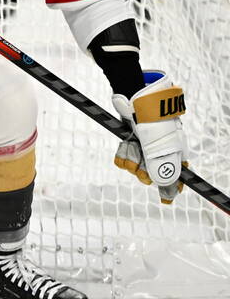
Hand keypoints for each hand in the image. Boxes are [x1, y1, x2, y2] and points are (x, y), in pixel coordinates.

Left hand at [111, 71, 186, 202]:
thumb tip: (163, 186)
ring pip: (136, 166)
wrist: (135, 99)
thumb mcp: (161, 146)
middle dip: (144, 172)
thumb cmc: (153, 121)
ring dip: (132, 161)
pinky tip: (125, 146)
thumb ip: (162, 166)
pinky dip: (123, 153)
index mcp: (175, 152)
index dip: (171, 187)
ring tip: (132, 151)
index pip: (176, 175)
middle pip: (151, 174)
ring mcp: (144, 146)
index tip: (166, 198)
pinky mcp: (129, 140)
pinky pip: (124, 157)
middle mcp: (160, 150)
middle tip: (140, 168)